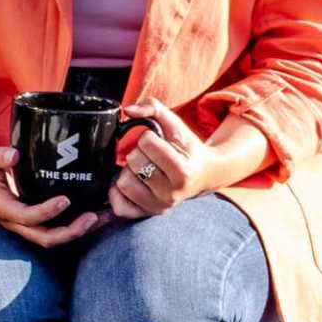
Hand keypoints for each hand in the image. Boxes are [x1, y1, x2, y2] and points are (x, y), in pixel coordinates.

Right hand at [0, 109, 96, 250]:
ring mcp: (19, 220)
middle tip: (92, 217)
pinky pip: (49, 227)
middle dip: (70, 231)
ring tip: (98, 218)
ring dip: (74, 231)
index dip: (48, 212)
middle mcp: (11, 219)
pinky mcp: (25, 216)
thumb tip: (15, 154)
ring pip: (49, 236)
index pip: (27, 217)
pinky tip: (86, 214)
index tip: (65, 199)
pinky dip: (69, 224)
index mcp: (0, 207)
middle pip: (44, 237)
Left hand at [107, 99, 248, 220]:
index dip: (148, 137)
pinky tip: (132, 182)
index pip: (146, 143)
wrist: (203, 174)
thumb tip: (127, 110)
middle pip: (133, 162)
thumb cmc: (187, 148)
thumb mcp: (175, 124)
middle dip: (137, 152)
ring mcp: (159, 206)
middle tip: (149, 155)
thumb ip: (153, 108)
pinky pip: (119, 205)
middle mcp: (172, 193)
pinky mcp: (146, 214)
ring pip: (123, 183)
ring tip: (141, 168)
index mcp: (183, 171)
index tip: (157, 141)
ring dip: (128, 171)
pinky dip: (118, 192)